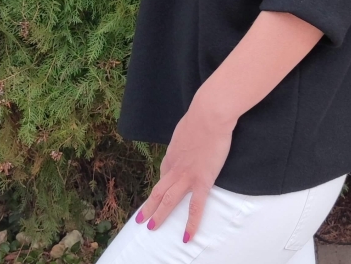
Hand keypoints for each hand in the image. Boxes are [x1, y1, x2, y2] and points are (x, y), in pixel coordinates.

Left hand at [134, 95, 236, 243]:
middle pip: (159, 189)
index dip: (161, 184)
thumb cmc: (202, 115)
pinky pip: (196, 207)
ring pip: (169, 200)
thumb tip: (192, 133)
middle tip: (141, 219)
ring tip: (152, 228)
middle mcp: (175, 166)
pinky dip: (191, 224)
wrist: (209, 115)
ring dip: (159, 215)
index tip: (159, 192)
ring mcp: (187, 175)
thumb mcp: (188, 125)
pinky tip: (187, 236)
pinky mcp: (202, 181)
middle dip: (149, 205)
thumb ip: (188, 135)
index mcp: (173, 152)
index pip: (165, 172)